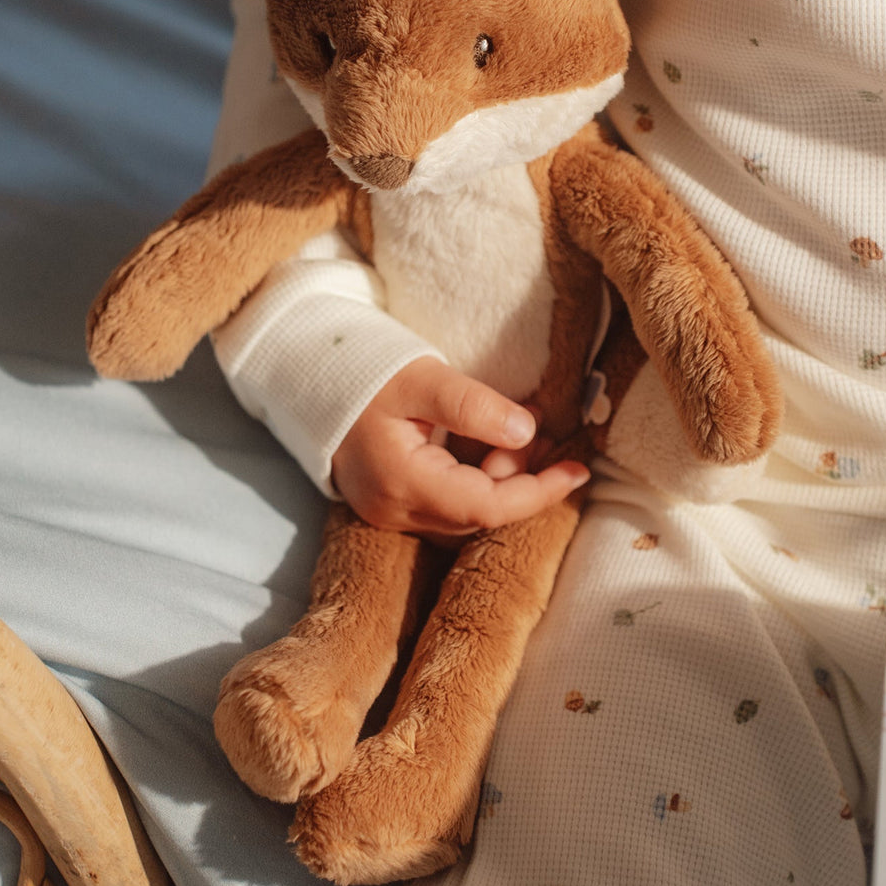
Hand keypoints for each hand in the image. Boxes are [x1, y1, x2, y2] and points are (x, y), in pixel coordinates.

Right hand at [330, 356, 590, 536]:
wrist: (307, 376)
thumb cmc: (362, 371)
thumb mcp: (422, 379)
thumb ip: (474, 406)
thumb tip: (528, 434)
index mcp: (402, 483)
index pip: (487, 508)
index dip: (539, 492)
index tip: (578, 470)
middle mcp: (395, 511)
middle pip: (479, 514)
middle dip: (520, 476)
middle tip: (533, 422)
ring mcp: (389, 512)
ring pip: (466, 512)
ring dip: (500, 476)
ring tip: (513, 425)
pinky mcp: (390, 503)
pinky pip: (448, 503)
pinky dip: (477, 477)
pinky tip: (485, 440)